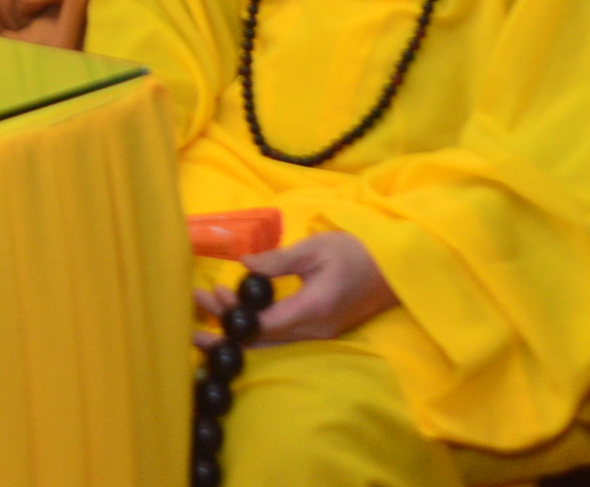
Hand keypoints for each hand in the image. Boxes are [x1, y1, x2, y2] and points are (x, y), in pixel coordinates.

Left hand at [193, 234, 395, 345]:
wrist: (396, 268)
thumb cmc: (355, 252)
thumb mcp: (314, 249)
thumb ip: (278, 260)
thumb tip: (244, 266)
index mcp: (312, 309)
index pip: (261, 326)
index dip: (230, 318)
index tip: (207, 300)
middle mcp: (315, 330)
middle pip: (262, 340)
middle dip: (226, 330)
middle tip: (194, 316)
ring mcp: (320, 333)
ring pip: (272, 341)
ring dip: (240, 329)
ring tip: (210, 311)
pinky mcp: (322, 329)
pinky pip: (283, 336)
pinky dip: (257, 329)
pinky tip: (239, 317)